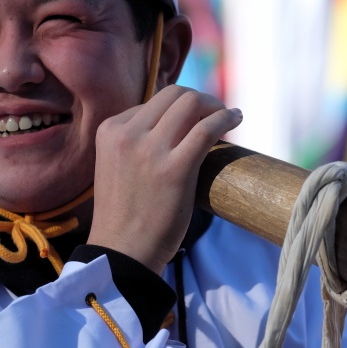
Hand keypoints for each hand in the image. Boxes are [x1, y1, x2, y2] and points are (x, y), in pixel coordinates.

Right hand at [89, 85, 241, 272]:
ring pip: (191, 104)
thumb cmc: (125, 215)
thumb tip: (180, 124)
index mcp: (110, 130)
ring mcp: (149, 150)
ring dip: (215, 105)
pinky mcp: (174, 168)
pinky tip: (236, 119)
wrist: (123, 253)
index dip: (178, 109)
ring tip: (228, 116)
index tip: (194, 120)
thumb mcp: (118, 165)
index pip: (153, 102)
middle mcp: (127, 134)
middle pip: (174, 95)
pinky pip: (207, 129)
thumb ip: (137, 142)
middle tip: (215, 112)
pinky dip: (226, 118)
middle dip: (200, 99)